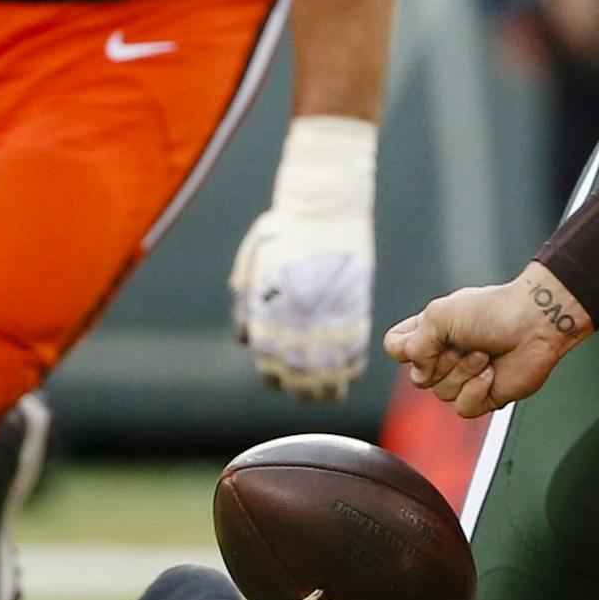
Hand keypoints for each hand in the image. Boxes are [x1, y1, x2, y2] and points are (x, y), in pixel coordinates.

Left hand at [230, 116, 376, 401]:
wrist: (324, 206)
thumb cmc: (285, 230)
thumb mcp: (253, 262)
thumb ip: (246, 303)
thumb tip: (245, 339)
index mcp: (266, 310)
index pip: (269, 362)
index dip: (276, 376)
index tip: (282, 379)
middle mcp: (294, 319)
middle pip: (297, 373)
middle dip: (302, 388)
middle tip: (308, 393)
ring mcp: (324, 315)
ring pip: (326, 369)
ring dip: (328, 385)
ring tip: (330, 393)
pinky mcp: (353, 307)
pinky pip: (353, 349)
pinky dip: (351, 365)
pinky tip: (349, 371)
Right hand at [384, 261, 589, 417]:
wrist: (534, 324)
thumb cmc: (493, 310)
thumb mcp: (439, 314)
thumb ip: (413, 344)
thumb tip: (416, 371)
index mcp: (430, 331)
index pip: (396, 348)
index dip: (406, 349)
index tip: (426, 337)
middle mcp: (444, 355)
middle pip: (418, 378)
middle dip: (443, 360)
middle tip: (466, 342)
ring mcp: (463, 377)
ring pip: (441, 394)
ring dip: (464, 372)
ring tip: (484, 354)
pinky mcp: (483, 396)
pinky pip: (463, 409)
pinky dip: (476, 391)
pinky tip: (490, 374)